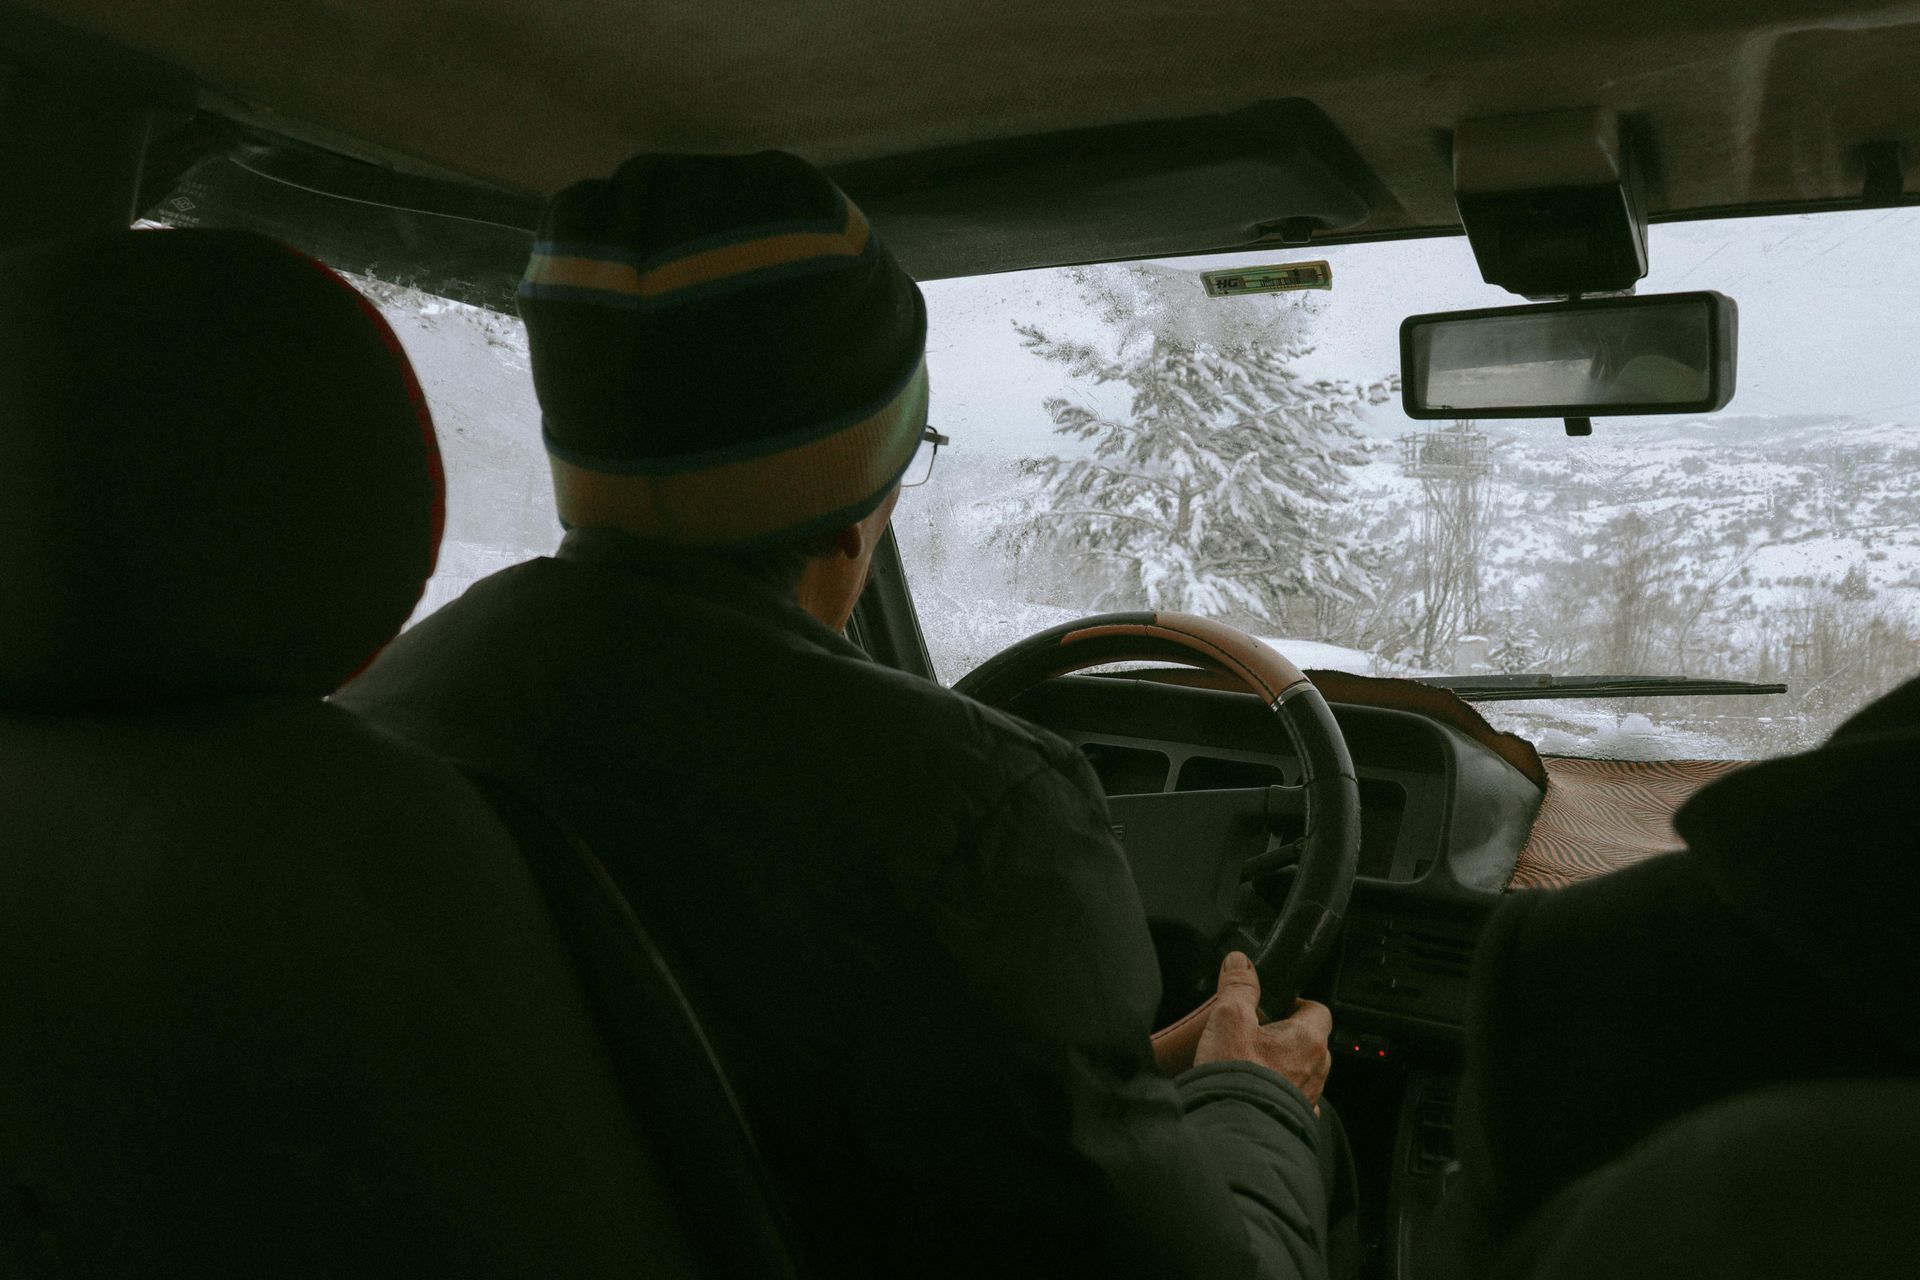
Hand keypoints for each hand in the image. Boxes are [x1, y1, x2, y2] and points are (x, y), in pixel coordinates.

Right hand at [1191, 951, 1332, 1108]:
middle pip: (1311, 1041)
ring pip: (1303, 1072)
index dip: (1296, 1003)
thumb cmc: (1237, 1076)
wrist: (1235, 1131)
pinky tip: (1257, 1093)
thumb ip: (1237, 987)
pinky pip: (1294, 1100)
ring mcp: (1308, 1097)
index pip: (1317, 1010)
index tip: (1275, 1004)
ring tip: (1252, 1065)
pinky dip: (1279, 1094)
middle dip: (1287, 1036)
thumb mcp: (1229, 1018)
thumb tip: (1240, 961)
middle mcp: (1316, 1069)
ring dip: (1285, 1066)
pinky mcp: (1294, 1120)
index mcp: (1308, 1038)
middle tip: (1257, 1034)